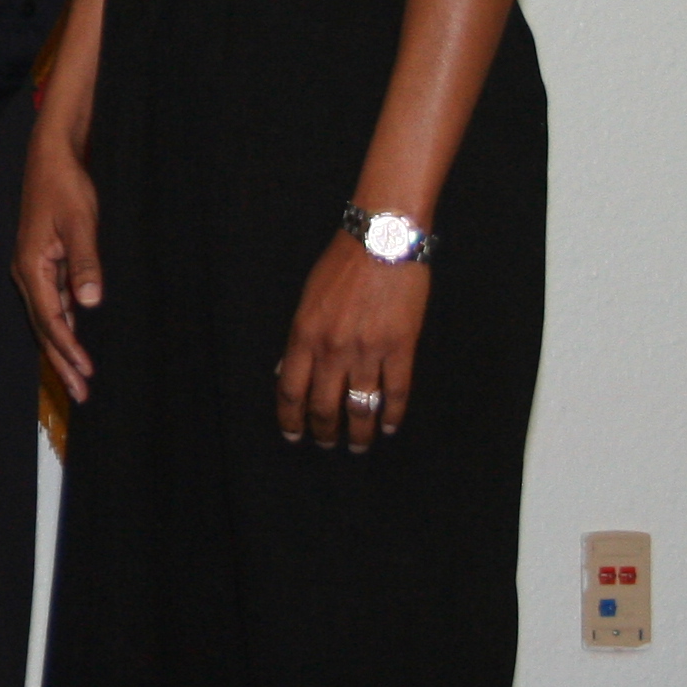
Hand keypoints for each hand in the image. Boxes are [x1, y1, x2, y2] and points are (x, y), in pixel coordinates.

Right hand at [13, 128, 103, 401]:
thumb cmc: (65, 187)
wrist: (51, 158)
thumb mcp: (80, 224)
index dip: (68, 348)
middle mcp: (26, 273)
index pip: (51, 319)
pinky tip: (72, 340)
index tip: (85, 372)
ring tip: (77, 377)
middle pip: (44, 327)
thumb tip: (88, 303)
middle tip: (80, 393)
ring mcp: (33, 269)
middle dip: (61, 361)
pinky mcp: (42, 262)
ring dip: (62, 347)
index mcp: (31, 267)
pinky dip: (63, 325)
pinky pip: (51, 303)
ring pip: (47, 318)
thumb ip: (85, 262)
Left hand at [274, 232, 430, 451]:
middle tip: (327, 445)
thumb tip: (286, 372)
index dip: (291, 420)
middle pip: (324, 406)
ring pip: (360, 408)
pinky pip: (395, 393)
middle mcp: (333, 349)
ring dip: (359, 433)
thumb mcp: (308, 299)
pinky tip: (389, 427)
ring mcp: (368, 351)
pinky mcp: (400, 348)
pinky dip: (392, 415)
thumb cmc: (342, 264)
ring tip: (358, 446)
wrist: (382, 240)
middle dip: (324, 432)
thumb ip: (299, 338)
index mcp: (305, 335)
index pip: (291, 390)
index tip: (294, 436)